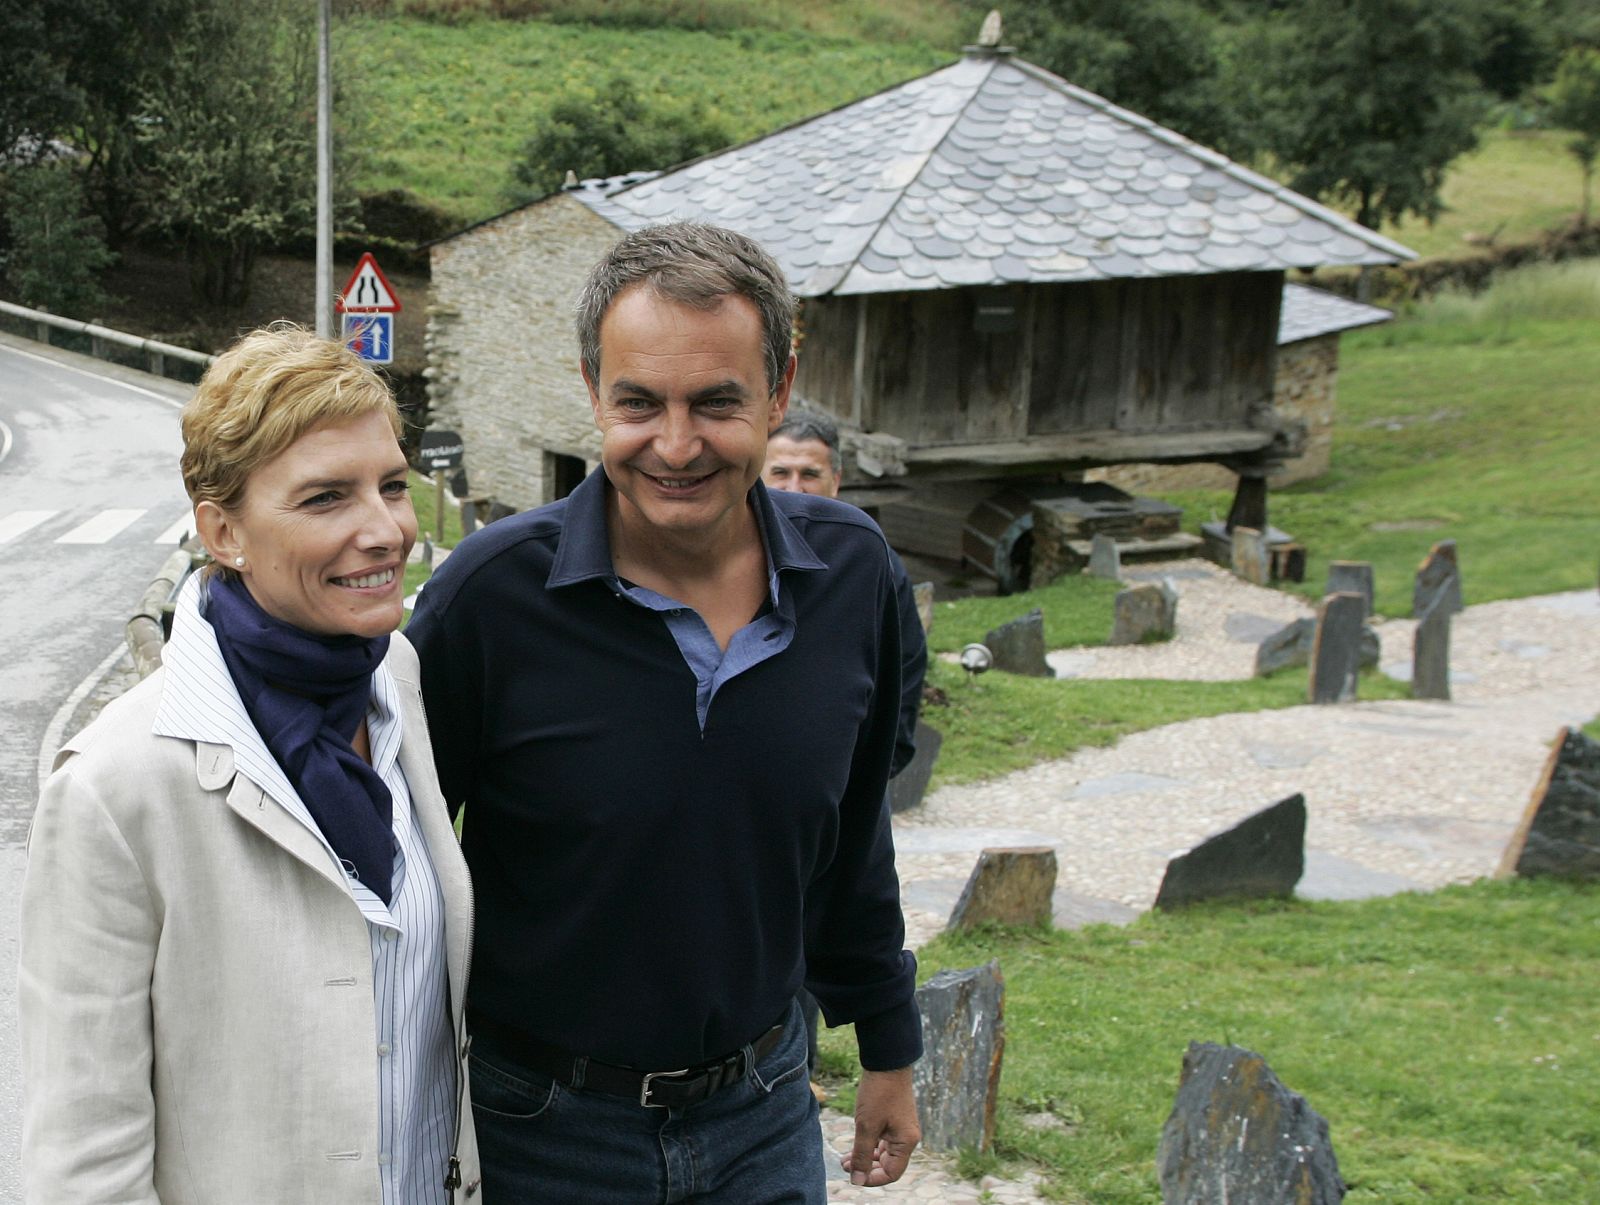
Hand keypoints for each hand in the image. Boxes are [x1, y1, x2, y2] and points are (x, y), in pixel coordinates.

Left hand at [843, 1066, 919, 1186]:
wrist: (886, 1062)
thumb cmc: (878, 1093)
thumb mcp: (866, 1126)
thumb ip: (861, 1155)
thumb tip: (857, 1181)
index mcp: (906, 1142)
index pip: (892, 1173)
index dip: (873, 1179)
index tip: (854, 1177)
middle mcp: (907, 1137)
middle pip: (888, 1164)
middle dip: (866, 1168)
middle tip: (845, 1166)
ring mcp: (901, 1128)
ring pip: (883, 1153)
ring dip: (865, 1157)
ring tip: (845, 1159)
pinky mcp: (894, 1120)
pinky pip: (882, 1140)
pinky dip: (869, 1145)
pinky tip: (854, 1146)